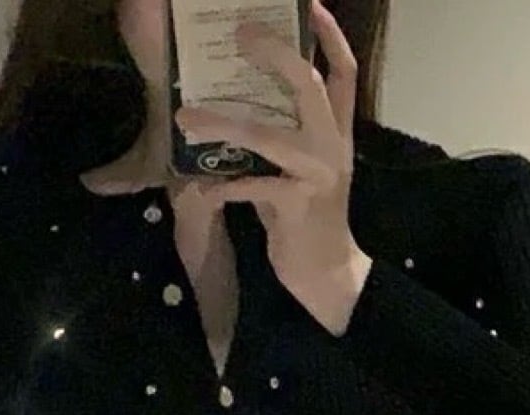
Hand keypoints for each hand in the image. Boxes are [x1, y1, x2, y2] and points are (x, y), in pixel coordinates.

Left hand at [175, 0, 365, 287]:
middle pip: (310, 84)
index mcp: (337, 133)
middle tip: (241, 32)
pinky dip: (224, 186)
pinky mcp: (297, 204)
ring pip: (267, 134)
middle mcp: (332, 146)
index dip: (329, 36)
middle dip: (277, 53)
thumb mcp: (297, 174)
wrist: (324, 273)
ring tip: (185, 117)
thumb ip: (278, 143)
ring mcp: (317, 174)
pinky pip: (253, 186)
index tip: (311, 4)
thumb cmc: (303, 222)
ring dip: (223, 123)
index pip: (343, 73)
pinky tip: (203, 186)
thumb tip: (238, 113)